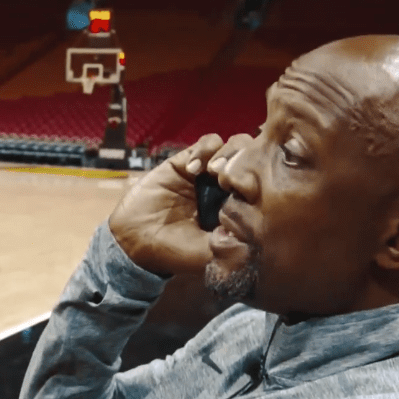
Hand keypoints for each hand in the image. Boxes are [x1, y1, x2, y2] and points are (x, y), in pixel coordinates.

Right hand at [108, 133, 252, 276]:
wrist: (136, 240)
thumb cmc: (174, 252)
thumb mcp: (209, 255)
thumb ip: (232, 248)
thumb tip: (255, 235)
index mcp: (238, 208)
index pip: (263, 184)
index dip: (262, 182)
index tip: (247, 194)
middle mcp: (226, 187)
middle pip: (253, 159)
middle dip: (246, 163)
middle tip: (230, 179)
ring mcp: (207, 172)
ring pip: (234, 145)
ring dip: (229, 154)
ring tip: (213, 171)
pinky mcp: (187, 161)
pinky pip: (207, 142)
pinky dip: (204, 150)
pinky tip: (192, 169)